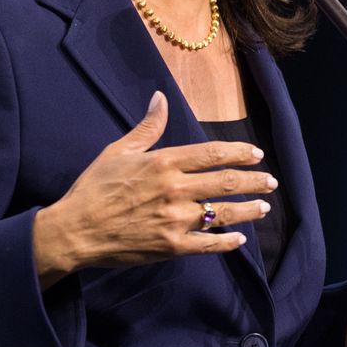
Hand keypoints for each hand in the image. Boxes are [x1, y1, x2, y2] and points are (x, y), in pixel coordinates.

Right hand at [33, 91, 275, 287]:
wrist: (76, 230)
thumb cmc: (94, 187)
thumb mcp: (119, 151)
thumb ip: (147, 127)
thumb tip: (160, 98)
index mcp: (164, 162)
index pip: (213, 153)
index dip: (239, 152)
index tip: (256, 154)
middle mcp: (175, 190)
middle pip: (227, 182)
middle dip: (254, 180)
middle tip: (271, 181)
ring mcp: (175, 220)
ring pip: (224, 213)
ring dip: (249, 210)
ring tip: (264, 207)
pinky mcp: (171, 247)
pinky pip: (208, 245)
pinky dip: (227, 242)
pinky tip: (240, 239)